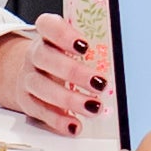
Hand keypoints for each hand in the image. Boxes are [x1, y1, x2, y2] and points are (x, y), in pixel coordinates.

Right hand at [0, 16, 111, 132]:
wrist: (33, 73)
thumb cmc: (63, 58)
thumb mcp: (74, 47)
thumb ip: (94, 47)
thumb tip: (123, 57)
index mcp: (47, 35)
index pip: (48, 25)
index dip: (64, 35)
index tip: (85, 46)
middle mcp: (35, 55)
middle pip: (46, 58)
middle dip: (74, 72)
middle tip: (100, 83)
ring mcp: (28, 78)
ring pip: (42, 86)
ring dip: (69, 99)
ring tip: (94, 107)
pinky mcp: (27, 101)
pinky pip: (39, 111)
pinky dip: (58, 120)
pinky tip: (74, 125)